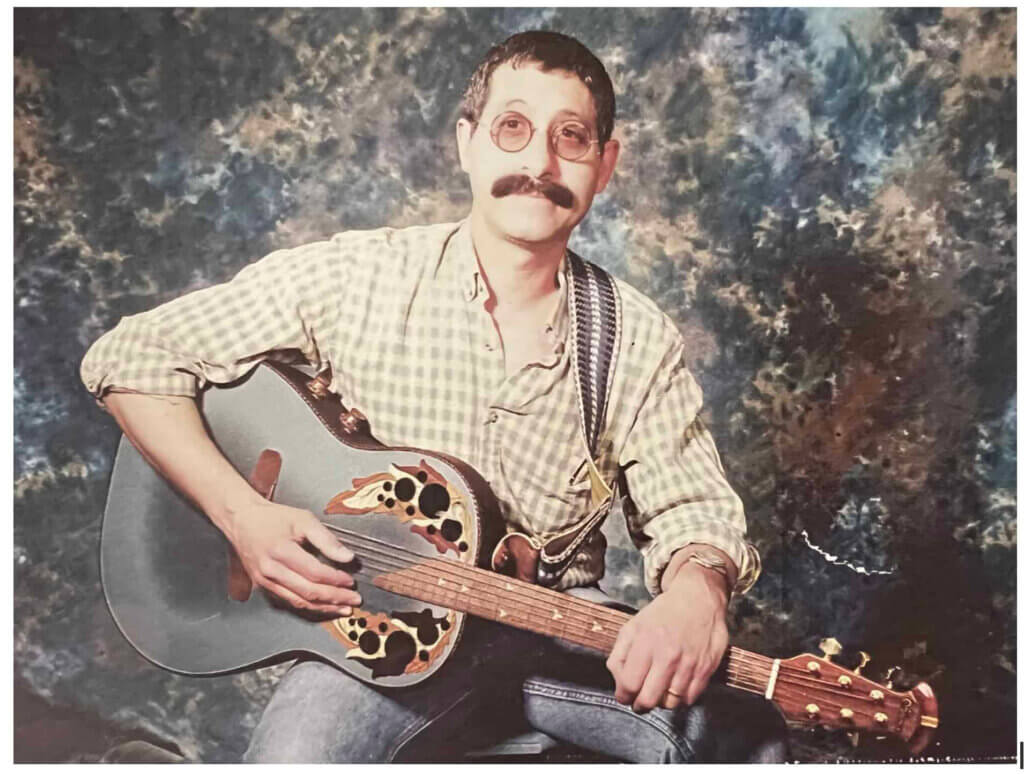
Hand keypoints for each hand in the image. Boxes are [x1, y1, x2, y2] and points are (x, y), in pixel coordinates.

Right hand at [225, 496, 360, 615]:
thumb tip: (347, 557)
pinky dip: (308, 606)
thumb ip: (327, 539)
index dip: (335, 579)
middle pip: (308, 591)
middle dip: (335, 598)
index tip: (351, 581)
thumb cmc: (273, 518)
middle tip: (353, 599)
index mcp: (281, 551)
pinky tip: (322, 606)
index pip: (315, 572)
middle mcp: (271, 570)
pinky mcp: (263, 586)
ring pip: (299, 601)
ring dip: (323, 607)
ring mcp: (265, 581)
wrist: (242, 520)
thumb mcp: (303, 519)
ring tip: (342, 608)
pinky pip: (288, 601)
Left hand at [605, 562, 728, 712]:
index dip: (623, 695)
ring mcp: (689, 663)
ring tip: (658, 691)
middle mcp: (668, 655)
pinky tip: (675, 687)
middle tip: (639, 700)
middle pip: (649, 699)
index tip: (624, 695)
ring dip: (661, 702)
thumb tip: (618, 679)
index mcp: (646, 642)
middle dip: (640, 704)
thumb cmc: (663, 613)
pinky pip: (689, 699)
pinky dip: (680, 698)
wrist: (698, 598)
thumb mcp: (634, 626)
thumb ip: (620, 653)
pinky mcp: (705, 669)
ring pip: (670, 703)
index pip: (629, 684)